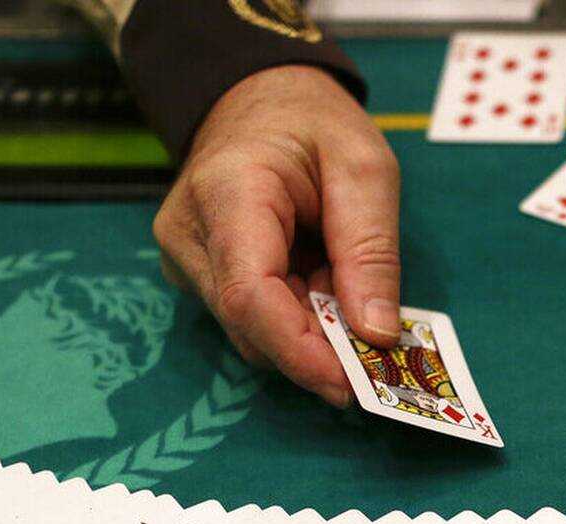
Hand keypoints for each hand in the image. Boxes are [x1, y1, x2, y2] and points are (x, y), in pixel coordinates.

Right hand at [153, 65, 401, 407]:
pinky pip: (252, 320)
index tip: (353, 382)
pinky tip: (326, 292)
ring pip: (252, 332)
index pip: (248, 295)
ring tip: (353, 302)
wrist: (260, 98)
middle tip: (378, 358)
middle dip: (318, 350)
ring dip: (312, 334)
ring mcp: (186, 258)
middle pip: (250, 325)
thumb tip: (377, 333)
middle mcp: (188, 234)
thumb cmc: (314, 124)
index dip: (301, 350)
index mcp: (226, 193)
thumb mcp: (366, 169)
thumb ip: (371, 251)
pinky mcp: (198, 274)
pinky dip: (299, 320)